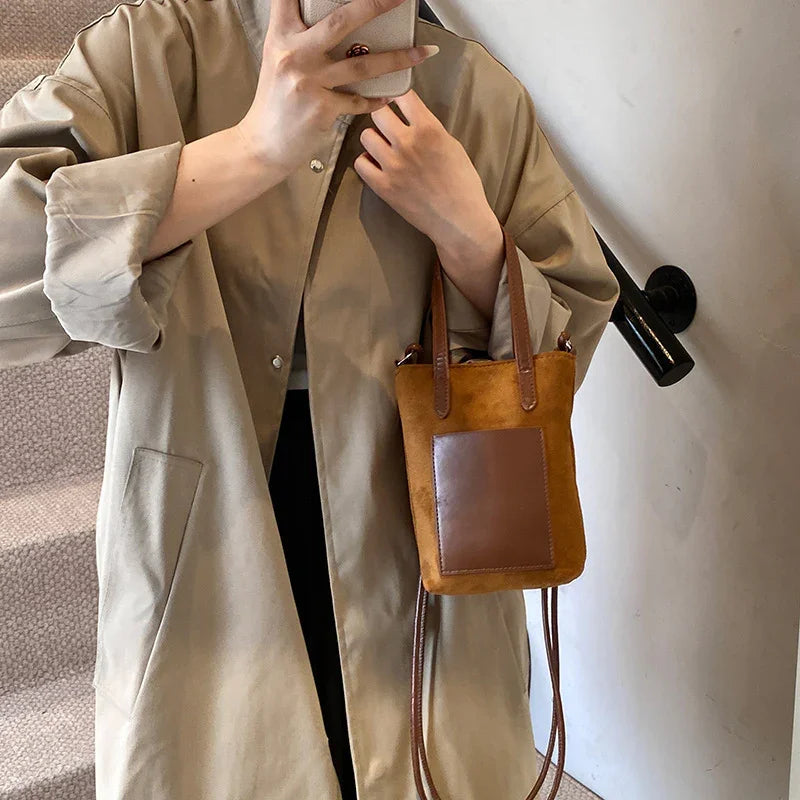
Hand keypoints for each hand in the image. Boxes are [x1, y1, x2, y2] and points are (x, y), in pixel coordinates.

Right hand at [235, 0, 440, 178]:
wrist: (263, 145)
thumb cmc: (275, 102)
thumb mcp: (279, 59)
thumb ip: (301, 37)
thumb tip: (337, 22)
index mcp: (281, 36)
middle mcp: (294, 54)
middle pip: (341, 21)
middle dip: (376, 4)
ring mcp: (309, 82)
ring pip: (362, 64)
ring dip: (398, 58)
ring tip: (422, 52)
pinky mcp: (322, 109)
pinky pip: (359, 100)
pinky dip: (377, 98)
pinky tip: (390, 95)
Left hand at [354, 89, 504, 318]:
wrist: (458, 220)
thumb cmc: (462, 184)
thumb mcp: (452, 146)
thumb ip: (429, 129)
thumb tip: (409, 117)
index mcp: (429, 129)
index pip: (402, 96)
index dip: (398, 97)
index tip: (398, 102)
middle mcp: (407, 143)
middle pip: (378, 113)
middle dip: (383, 117)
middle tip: (389, 127)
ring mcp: (392, 166)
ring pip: (366, 136)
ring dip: (374, 139)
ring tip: (383, 147)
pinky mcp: (383, 186)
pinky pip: (360, 163)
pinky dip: (367, 162)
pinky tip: (377, 165)